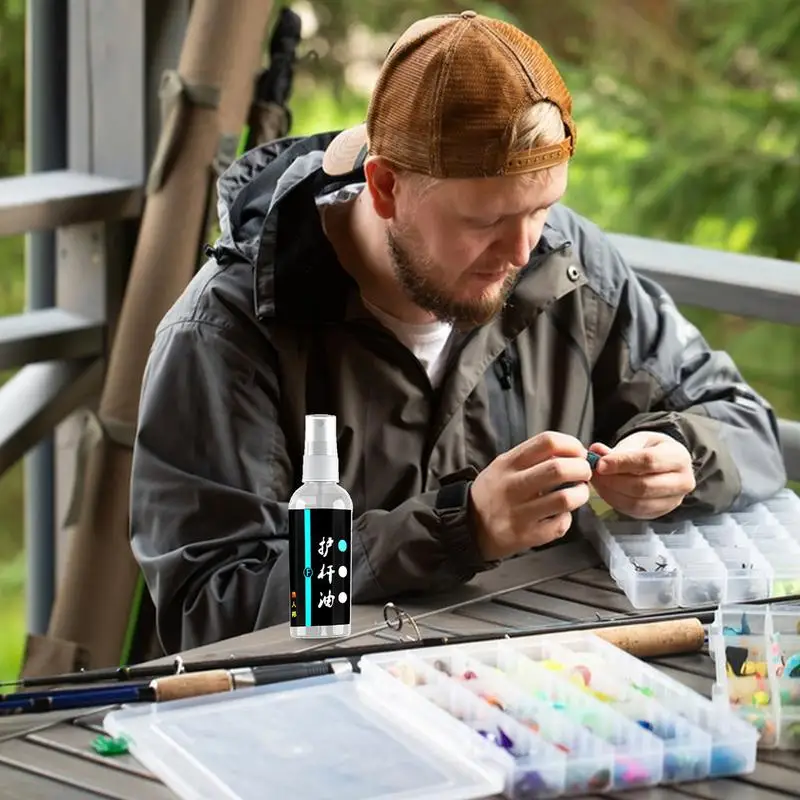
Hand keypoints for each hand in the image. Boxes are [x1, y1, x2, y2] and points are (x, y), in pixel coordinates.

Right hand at [469, 432, 592, 560]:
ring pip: (565, 498)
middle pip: (559, 469)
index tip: (578, 452)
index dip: (571, 445)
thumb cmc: (493, 492)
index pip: (547, 442)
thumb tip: (569, 452)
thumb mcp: (503, 466)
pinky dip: (567, 519)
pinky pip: (560, 525)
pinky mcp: (527, 535)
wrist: (469, 526)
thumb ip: (531, 457)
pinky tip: (561, 515)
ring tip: (578, 493)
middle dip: (582, 468)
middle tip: (584, 472)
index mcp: (508, 463)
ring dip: (581, 494)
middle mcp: (513, 486)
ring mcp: (520, 512)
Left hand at [589, 431, 695, 518]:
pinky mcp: (660, 513)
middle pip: (643, 486)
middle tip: (595, 473)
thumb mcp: (639, 440)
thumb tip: (596, 452)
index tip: (601, 463)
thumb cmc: (652, 449)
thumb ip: (619, 447)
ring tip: (597, 481)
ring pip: (637, 503)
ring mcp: (673, 501)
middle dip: (613, 481)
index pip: (648, 461)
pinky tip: (605, 490)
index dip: (621, 463)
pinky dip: (615, 502)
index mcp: (679, 457)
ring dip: (611, 493)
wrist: (666, 465)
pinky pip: (634, 511)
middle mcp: (682, 481)